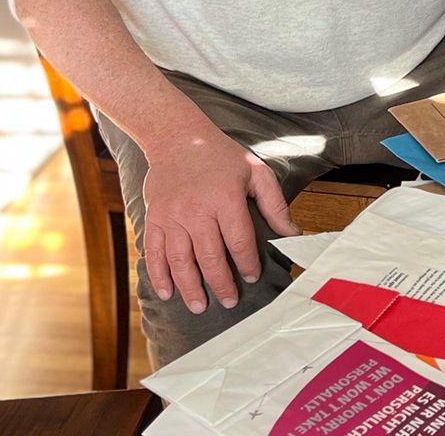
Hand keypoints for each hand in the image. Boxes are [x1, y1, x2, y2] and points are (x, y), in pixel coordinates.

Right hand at [141, 126, 297, 313]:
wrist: (177, 137)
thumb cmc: (220, 155)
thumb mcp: (255, 171)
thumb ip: (275, 204)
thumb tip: (292, 234)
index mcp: (225, 199)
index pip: (239, 241)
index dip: (247, 264)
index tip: (252, 277)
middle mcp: (196, 210)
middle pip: (210, 257)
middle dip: (221, 283)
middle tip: (230, 301)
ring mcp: (171, 215)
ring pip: (180, 261)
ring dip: (190, 287)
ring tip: (200, 306)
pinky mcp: (153, 217)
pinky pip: (154, 252)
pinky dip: (159, 275)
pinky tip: (167, 292)